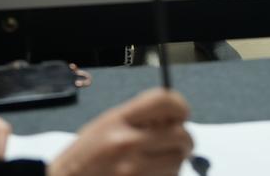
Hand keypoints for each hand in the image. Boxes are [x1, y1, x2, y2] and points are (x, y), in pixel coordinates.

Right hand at [47, 88, 191, 175]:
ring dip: (174, 162)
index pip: (164, 101)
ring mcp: (134, 171)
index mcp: (118, 120)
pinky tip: (150, 174)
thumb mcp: (104, 125)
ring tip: (156, 163)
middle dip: (184, 140)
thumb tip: (172, 117)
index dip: (179, 106)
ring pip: (177, 162)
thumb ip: (137, 118)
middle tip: (181, 144)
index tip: (182, 114)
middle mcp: (128, 144)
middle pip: (180, 135)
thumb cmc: (84, 157)